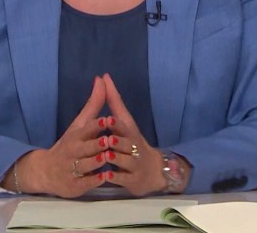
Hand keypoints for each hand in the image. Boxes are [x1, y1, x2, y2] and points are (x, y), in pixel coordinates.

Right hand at [12, 75, 111, 197]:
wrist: (47, 171)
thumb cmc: (69, 144)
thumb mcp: (79, 124)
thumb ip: (94, 104)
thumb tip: (101, 78)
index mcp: (75, 135)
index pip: (86, 128)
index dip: (97, 125)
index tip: (107, 120)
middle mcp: (73, 151)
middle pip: (87, 147)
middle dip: (99, 144)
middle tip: (111, 140)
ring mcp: (74, 169)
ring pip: (88, 165)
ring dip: (98, 161)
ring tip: (108, 156)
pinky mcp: (76, 186)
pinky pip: (88, 182)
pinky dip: (96, 179)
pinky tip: (106, 175)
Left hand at [99, 73, 174, 195]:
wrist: (152, 170)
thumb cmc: (132, 141)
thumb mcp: (125, 121)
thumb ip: (113, 100)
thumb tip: (103, 76)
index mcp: (129, 131)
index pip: (124, 125)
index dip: (115, 123)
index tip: (107, 120)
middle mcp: (133, 146)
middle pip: (125, 143)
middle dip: (116, 142)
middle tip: (107, 140)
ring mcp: (134, 164)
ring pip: (124, 161)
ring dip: (114, 159)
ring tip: (105, 156)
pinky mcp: (132, 180)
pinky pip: (123, 179)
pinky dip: (115, 177)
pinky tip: (106, 176)